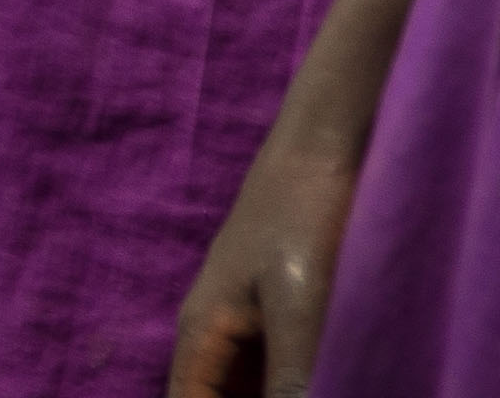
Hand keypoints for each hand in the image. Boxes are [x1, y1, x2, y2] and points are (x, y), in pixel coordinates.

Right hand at [172, 103, 363, 392]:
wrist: (323, 150)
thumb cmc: (301, 215)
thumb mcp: (300, 304)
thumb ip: (292, 376)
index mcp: (199, 332)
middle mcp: (213, 336)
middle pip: (211, 397)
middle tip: (298, 386)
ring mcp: (246, 327)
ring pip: (245, 390)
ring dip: (268, 395)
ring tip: (311, 380)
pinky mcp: (278, 320)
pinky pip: (273, 376)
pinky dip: (289, 386)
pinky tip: (324, 379)